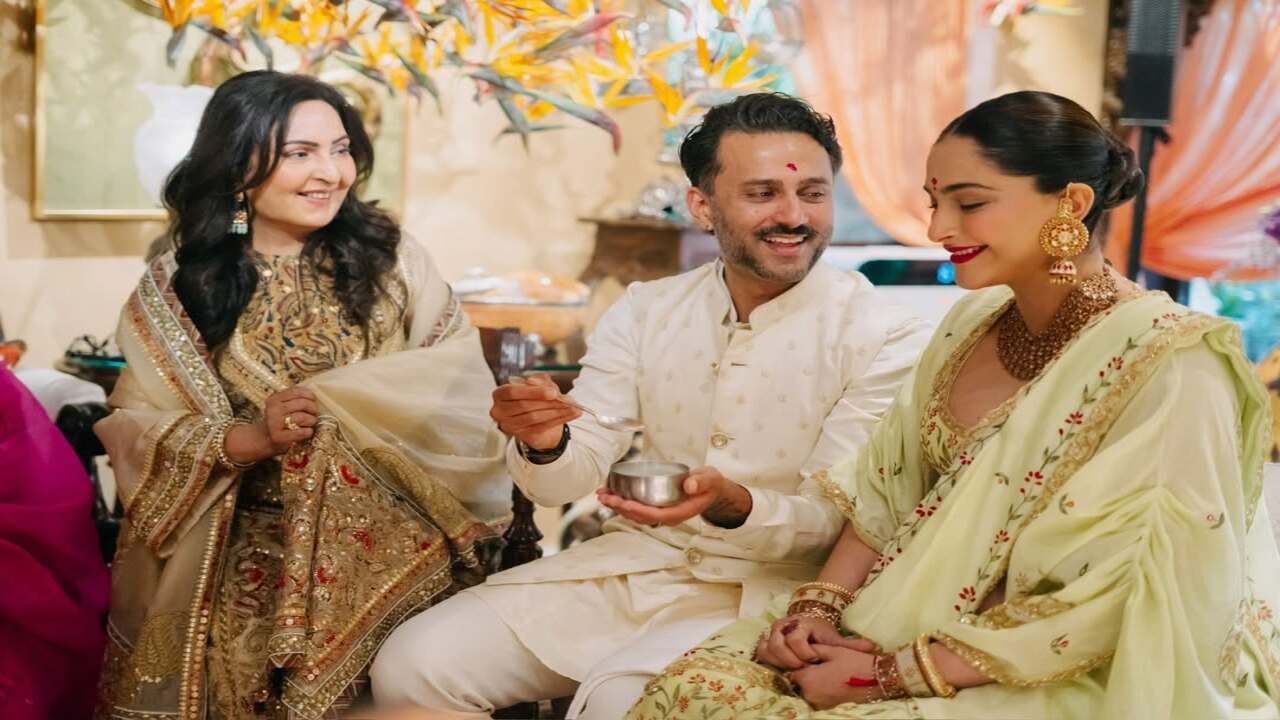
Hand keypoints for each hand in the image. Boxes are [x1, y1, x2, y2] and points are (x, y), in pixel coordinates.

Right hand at [225, 386, 317, 463]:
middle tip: (314, 413)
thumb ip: (294, 399)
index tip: (313, 400)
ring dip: (312, 420)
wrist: (264, 438)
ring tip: (312, 422)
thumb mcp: (282, 405)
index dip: (309, 395)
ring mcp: (274, 423)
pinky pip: (300, 432)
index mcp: (274, 399)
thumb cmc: (279, 420)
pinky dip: (308, 431)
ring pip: (302, 417)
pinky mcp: (278, 437)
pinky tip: (308, 431)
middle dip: (313, 408)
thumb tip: (315, 396)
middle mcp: (273, 409)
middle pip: (302, 404)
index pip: (296, 392)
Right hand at [489, 373, 580, 450]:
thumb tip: (534, 381)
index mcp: (500, 394)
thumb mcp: (539, 384)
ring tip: (573, 407)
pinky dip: (559, 419)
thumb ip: (538, 381)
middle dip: (548, 402)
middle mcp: (500, 411)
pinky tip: (572, 414)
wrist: (540, 417)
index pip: (512, 392)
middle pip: (524, 406)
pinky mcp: (522, 435)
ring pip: (534, 418)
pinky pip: (542, 427)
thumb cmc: (536, 397)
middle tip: (567, 400)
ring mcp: (509, 425)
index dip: (532, 392)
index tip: (552, 392)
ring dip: (556, 411)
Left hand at [595, 466, 749, 526]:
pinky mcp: (656, 507)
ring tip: (602, 495)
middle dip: (621, 508)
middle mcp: (668, 516)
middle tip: (605, 497)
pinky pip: (637, 508)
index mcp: (680, 512)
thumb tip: (689, 484)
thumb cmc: (710, 484)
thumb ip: (701, 482)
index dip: (640, 511)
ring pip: (636, 514)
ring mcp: (661, 513)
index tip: (625, 503)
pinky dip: (622, 502)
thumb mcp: (710, 479)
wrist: (711, 489)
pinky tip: (611, 494)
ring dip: (618, 505)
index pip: (657, 515)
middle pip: (641, 516)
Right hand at [754, 615, 879, 670]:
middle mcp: (783, 624)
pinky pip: (760, 650)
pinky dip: (768, 660)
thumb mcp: (834, 637)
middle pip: (778, 645)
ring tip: (792, 668)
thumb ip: (851, 644)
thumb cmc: (821, 632)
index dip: (804, 654)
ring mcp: (771, 631)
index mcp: (800, 623)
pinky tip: (780, 667)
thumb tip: (873, 647)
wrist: (807, 620)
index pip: (796, 640)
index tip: (814, 660)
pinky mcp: (764, 638)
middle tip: (802, 667)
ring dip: (778, 662)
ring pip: (767, 648)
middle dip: (791, 660)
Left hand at [788, 644, 883, 709]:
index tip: (812, 657)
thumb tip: (802, 649)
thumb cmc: (854, 662)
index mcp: (808, 679)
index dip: (801, 661)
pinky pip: (819, 695)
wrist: (876, 680)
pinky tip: (835, 680)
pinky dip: (823, 688)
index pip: (793, 669)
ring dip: (815, 681)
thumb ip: (813, 650)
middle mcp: (810, 694)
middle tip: (824, 663)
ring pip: (810, 688)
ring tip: (831, 671)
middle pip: (801, 681)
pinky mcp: (828, 707)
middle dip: (808, 672)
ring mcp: (819, 703)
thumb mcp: (832, 650)